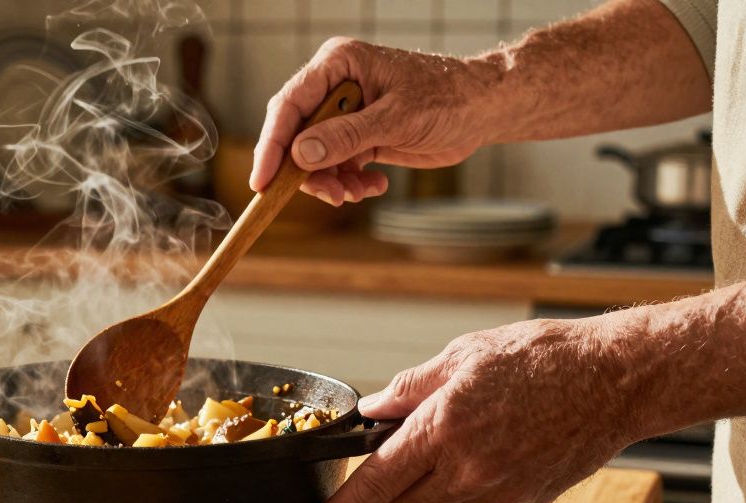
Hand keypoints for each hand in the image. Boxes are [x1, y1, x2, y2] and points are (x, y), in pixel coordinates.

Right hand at [251, 37, 496, 204]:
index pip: (289, 106)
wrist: (483, 109)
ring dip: (331, 182)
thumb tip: (301, 154)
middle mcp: (335, 86)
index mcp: (337, 64)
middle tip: (329, 196)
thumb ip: (346, 136)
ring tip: (357, 193)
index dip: (272, 145)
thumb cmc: (447, 98)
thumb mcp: (396, 119)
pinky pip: (336, 166)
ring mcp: (345, 112)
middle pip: (296, 135)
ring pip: (314, 157)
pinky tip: (374, 185)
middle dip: (308, 171)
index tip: (262, 182)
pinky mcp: (357, 135)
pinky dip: (350, 183)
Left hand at [310, 318, 637, 502]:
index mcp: (443, 428)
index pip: (377, 481)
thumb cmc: (543, 358)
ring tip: (426, 461)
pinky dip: (465, 484)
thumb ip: (409, 389)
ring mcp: (500, 490)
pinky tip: (481, 456)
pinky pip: (478, 499)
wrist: (618, 379)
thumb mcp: (462, 356)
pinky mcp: (526, 499)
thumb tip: (371, 411)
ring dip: (421, 493)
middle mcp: (469, 469)